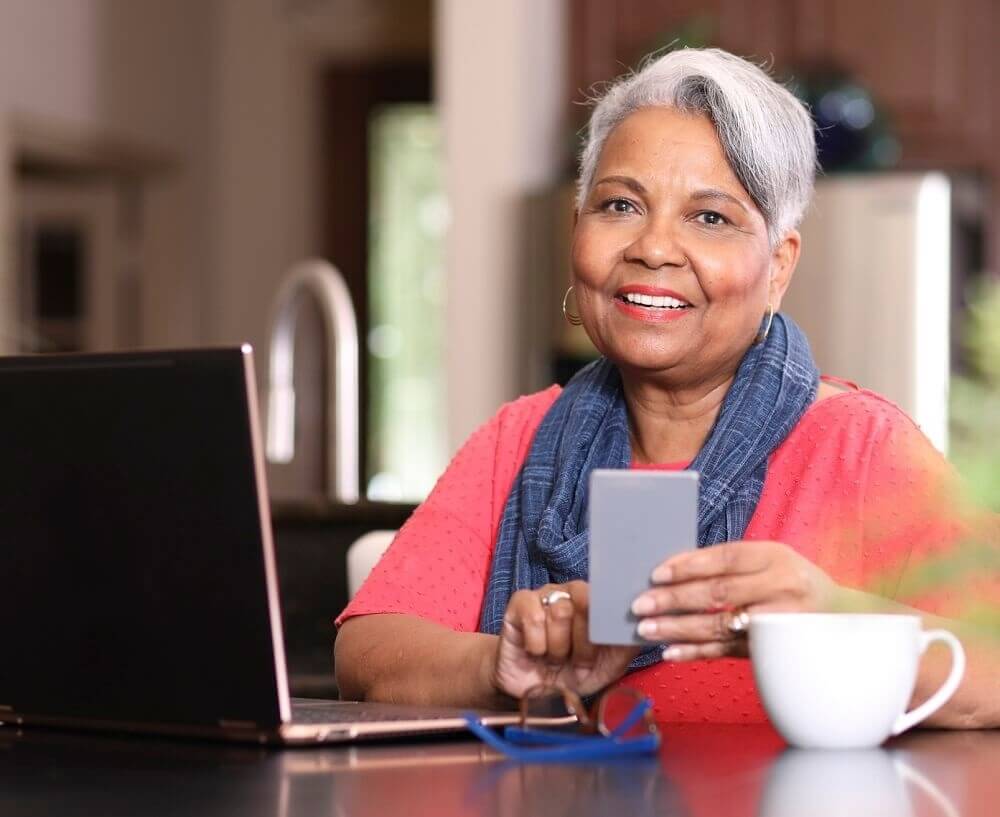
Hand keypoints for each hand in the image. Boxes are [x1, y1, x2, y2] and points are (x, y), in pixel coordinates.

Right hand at [491, 580, 638, 698]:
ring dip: (558, 648)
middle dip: (581, 644)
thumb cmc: (573, 675)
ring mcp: (543, 595)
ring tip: (554, 658)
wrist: (533, 693)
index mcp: (593, 603)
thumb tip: (645, 625)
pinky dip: (537, 644)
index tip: (599, 650)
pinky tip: (535, 652)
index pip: (606, 595)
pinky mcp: (519, 604)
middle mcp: (569, 593)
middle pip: (583, 603)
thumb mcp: (608, 666)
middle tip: (576, 661)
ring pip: (559, 613)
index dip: (603, 624)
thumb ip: (627, 644)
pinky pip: (533, 617)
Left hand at [630, 540, 840, 661]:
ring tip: (646, 630)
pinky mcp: (773, 652)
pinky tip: (670, 652)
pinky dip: (696, 653)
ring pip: (719, 625)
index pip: (725, 559)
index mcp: (776, 557)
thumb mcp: (772, 560)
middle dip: (674, 599)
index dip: (688, 565)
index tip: (656, 573)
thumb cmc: (793, 581)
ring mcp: (779, 623)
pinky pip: (727, 652)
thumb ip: (732, 564)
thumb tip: (672, 570)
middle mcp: (781, 588)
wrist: (843, 618)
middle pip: (718, 593)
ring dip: (678, 629)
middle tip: (640, 604)